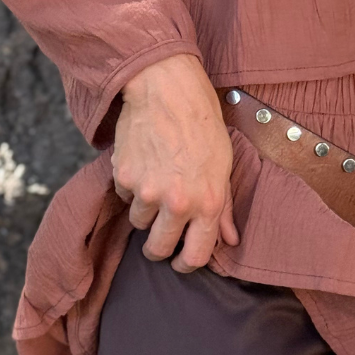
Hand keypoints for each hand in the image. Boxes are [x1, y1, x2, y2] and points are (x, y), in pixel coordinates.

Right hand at [111, 53, 239, 272]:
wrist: (167, 89)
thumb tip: (230, 238)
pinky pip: (124, 195)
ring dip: (145, 209)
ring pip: (138, 222)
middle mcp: (178, 203)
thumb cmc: (201, 123)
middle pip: (159, 249)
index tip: (181, 262)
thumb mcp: (223, 165)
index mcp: (208, 203)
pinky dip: (130, 186)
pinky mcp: (124, 176)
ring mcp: (147, 191)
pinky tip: (143, 163)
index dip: (186, 264)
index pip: (195, 257)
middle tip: (160, 235)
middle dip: (159, 247)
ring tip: (156, 181)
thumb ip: (224, 207)